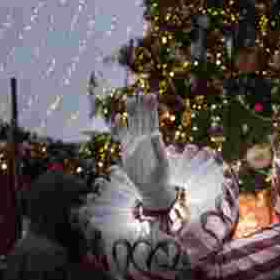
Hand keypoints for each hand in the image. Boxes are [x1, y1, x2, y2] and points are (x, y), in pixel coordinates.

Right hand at [118, 96, 173, 210]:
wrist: (151, 187)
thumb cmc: (160, 176)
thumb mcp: (161, 162)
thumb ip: (158, 148)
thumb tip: (155, 133)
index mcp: (154, 140)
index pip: (152, 120)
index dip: (151, 109)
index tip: (151, 95)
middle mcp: (145, 139)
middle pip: (142, 119)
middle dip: (141, 106)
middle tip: (139, 91)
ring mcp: (135, 143)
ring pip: (133, 124)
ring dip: (131, 112)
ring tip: (129, 99)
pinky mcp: (127, 150)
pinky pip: (123, 135)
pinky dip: (120, 126)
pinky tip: (118, 117)